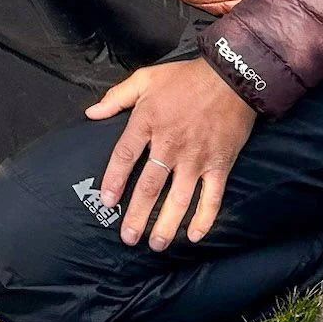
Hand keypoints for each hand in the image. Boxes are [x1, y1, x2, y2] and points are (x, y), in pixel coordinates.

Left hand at [86, 57, 255, 249]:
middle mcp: (170, 145)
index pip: (125, 156)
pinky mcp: (220, 165)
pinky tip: (194, 235)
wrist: (231, 78)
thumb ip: (116, 98)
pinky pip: (212, 197)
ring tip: (156, 244)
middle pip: (150, 186)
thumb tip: (91, 113)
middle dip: (137, 214)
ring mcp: (197, 158)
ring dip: (167, 224)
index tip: (107, 201)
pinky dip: (204, 218)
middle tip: (128, 237)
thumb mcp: (145, 78)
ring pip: (179, 199)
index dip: (114, 180)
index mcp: (148, 122)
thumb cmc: (185, 78)